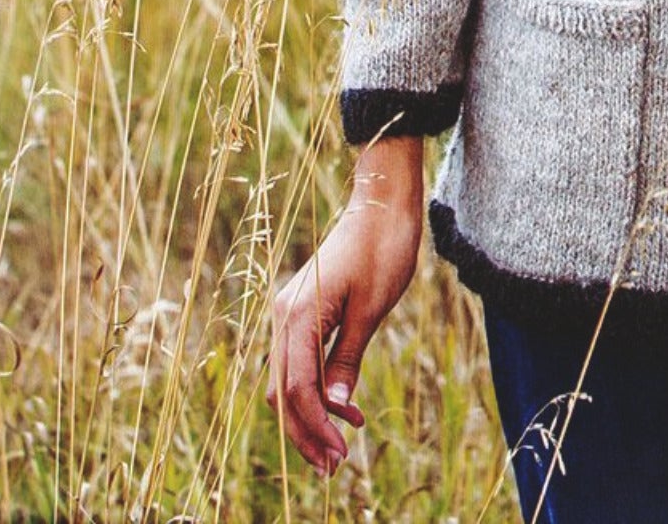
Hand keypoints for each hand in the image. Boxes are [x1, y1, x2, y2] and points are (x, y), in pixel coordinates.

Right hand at [268, 138, 424, 475]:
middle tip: (335, 466)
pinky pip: (299, 361)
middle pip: (284, 391)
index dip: (315, 428)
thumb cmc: (384, 248)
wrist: (383, 201)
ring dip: (311, 413)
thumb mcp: (372, 309)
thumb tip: (336, 408)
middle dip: (306, 431)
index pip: (297, 390)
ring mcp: (290, 311)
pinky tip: (343, 408)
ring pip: (288, 380)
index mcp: (299, 315)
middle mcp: (285, 315)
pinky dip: (315, 388)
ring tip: (342, 443)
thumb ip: (348, 359)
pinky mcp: (303, 309)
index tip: (339, 456)